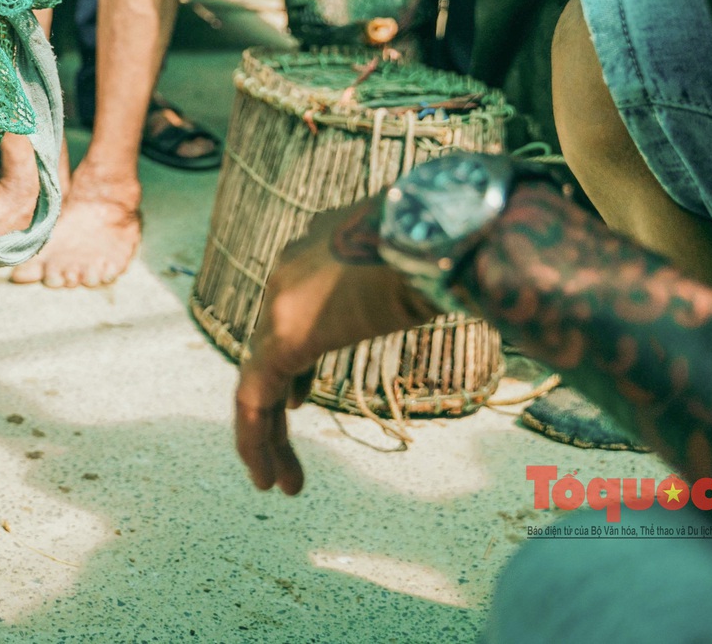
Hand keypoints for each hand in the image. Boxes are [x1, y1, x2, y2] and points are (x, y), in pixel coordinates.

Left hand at [234, 200, 434, 495]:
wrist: (435, 227)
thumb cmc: (449, 240)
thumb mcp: (424, 260)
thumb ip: (414, 278)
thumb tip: (457, 277)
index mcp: (316, 249)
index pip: (290, 313)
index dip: (291, 363)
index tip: (299, 398)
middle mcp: (287, 270)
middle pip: (270, 350)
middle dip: (277, 404)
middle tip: (284, 451)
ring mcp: (281, 301)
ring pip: (258, 380)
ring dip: (266, 436)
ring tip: (278, 483)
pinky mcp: (285, 335)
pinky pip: (255, 397)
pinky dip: (257, 439)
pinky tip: (269, 476)